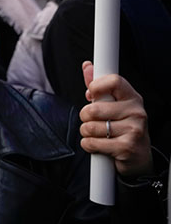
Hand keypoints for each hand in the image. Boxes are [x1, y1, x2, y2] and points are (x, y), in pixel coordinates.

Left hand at [79, 61, 152, 177]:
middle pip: (93, 108)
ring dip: (86, 132)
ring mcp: (134, 130)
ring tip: (98, 134)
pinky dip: (88, 145)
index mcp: (132, 98)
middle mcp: (137, 112)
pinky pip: (92, 142)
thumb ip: (98, 87)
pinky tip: (98, 145)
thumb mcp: (113, 104)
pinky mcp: (127, 147)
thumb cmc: (122, 127)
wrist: (138, 156)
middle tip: (92, 120)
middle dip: (85, 116)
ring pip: (90, 127)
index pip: (114, 81)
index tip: (91, 94)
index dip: (96, 86)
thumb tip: (87, 66)